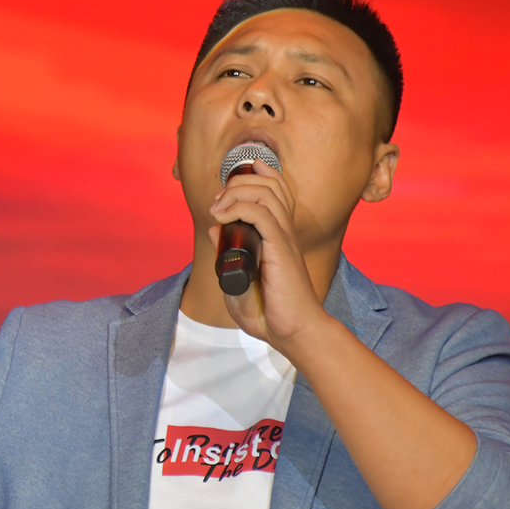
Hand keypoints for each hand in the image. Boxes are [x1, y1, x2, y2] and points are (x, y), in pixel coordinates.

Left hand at [207, 159, 330, 350]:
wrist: (293, 333)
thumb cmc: (271, 314)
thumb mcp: (239, 280)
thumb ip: (227, 255)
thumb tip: (216, 229)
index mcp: (278, 236)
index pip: (276, 191)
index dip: (257, 175)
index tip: (229, 183)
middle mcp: (284, 232)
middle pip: (270, 185)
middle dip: (239, 181)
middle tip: (217, 200)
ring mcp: (284, 239)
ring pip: (266, 193)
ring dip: (237, 191)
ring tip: (217, 206)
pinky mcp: (281, 250)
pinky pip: (263, 214)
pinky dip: (240, 207)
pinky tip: (222, 217)